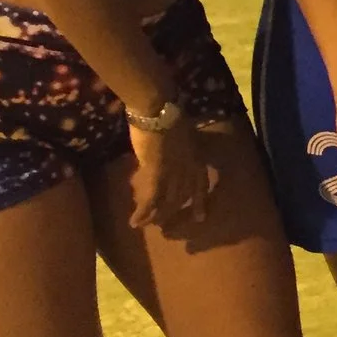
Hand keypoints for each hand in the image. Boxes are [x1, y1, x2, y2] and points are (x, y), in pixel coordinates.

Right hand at [125, 117, 215, 231]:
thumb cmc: (168, 114)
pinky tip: (135, 221)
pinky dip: (143, 211)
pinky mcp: (157, 173)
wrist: (158, 109)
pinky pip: (151, 198)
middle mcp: (189, 168)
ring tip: (145, 225)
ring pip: (167, 201)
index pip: (201, 184)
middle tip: (164, 227)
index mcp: (197, 157)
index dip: (200, 202)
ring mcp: (174, 172)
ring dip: (156, 216)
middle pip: (184, 197)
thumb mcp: (181, 132)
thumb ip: (178, 146)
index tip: (200, 218)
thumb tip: (168, 151)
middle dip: (174, 214)